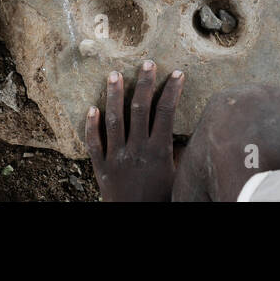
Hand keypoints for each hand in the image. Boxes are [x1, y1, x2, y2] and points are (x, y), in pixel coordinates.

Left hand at [86, 62, 184, 201]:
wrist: (139, 218)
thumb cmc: (163, 199)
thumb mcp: (177, 175)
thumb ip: (179, 152)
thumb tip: (187, 131)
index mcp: (159, 151)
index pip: (166, 112)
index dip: (172, 90)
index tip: (178, 73)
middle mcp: (137, 150)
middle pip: (140, 109)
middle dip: (145, 83)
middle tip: (147, 62)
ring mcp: (117, 158)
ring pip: (114, 120)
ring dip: (114, 95)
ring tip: (114, 74)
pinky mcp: (101, 168)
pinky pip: (94, 144)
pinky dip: (91, 126)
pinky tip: (92, 108)